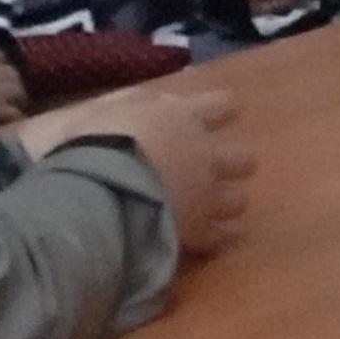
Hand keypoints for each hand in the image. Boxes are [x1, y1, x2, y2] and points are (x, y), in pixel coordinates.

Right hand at [0, 43, 26, 132]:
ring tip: (7, 109)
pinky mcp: (0, 111)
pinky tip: (5, 123)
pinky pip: (15, 113)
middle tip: (3, 93)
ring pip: (19, 92)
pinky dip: (12, 118)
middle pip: (12, 73)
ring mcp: (0, 90)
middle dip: (9, 81)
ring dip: (14, 99)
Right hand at [13, 83, 252, 256]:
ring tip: (208, 209)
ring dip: (226, 203)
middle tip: (212, 170)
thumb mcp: (109, 109)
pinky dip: (218, 236)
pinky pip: (224, 236)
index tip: (219, 115)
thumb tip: (153, 100)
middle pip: (243, 158)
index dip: (222, 110)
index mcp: (184, 118)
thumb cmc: (96, 144)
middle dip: (233, 164)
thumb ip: (136, 104)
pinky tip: (210, 238)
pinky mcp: (201, 230)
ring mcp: (207, 194)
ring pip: (238, 200)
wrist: (100, 192)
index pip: (223, 104)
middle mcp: (205, 154)